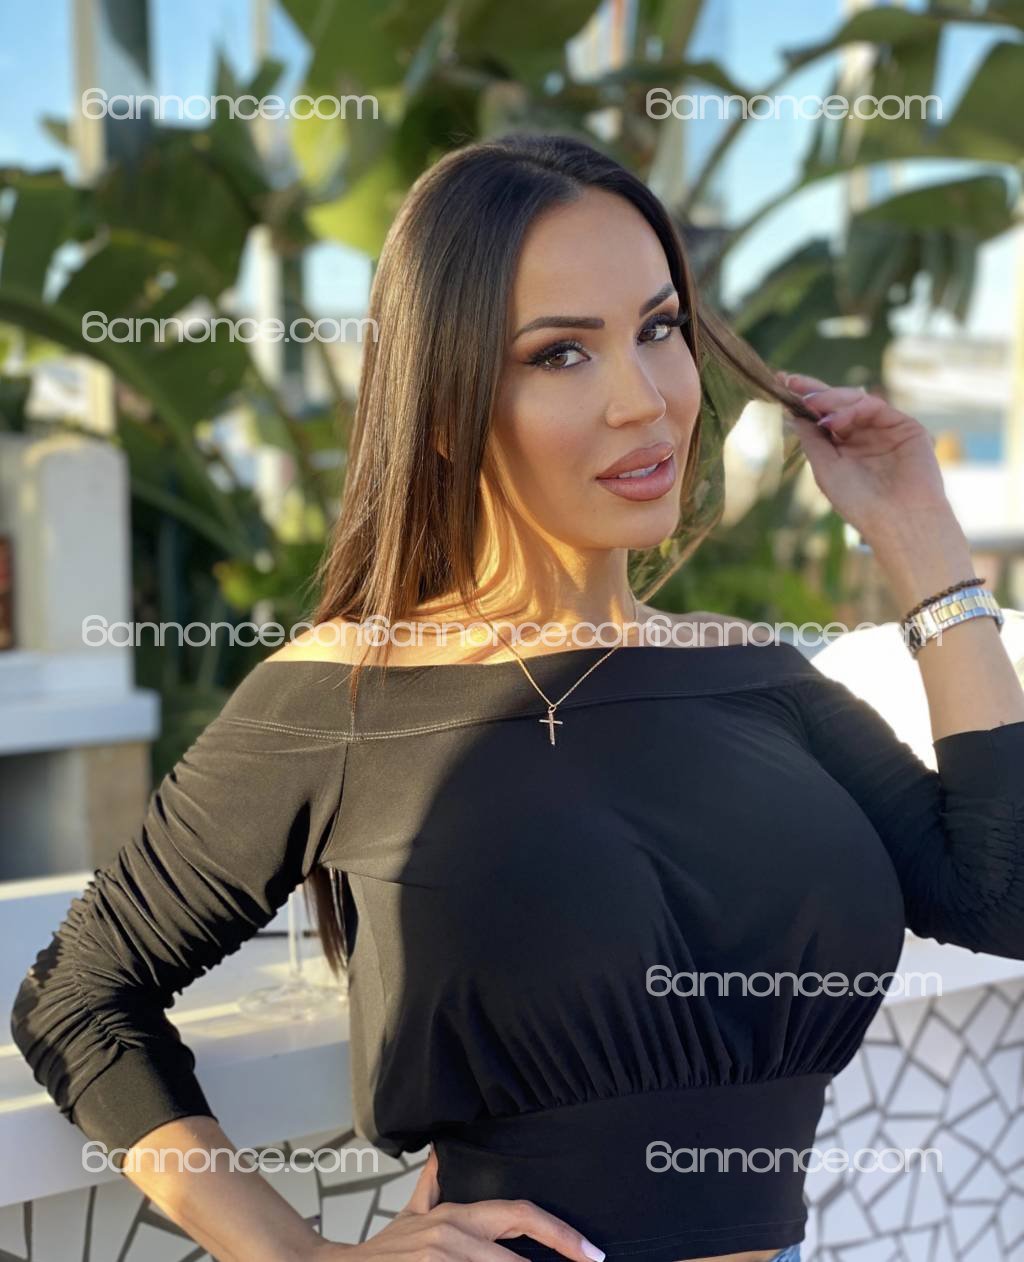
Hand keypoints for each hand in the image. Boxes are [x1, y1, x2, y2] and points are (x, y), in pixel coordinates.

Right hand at [307, 1145, 603, 1261]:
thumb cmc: (383, 1253)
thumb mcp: (411, 1212)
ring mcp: (438, 1261)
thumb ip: (432, 1184)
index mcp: (457, 1216)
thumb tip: (440, 1156)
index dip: (562, 1233)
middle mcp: (451, 1237)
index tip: (592, 1253)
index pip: (521, 1215)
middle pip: (516, 1258)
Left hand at [776, 371, 953, 543]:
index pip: (823, 418)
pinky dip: (852, 409)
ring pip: (855, 401)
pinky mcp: (905, 427)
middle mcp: (864, 436)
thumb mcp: (825, 468)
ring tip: (812, 405)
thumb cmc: (859, 502)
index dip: (804, 402)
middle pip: (838, 404)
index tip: (782, 383)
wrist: (897, 519)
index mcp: (845, 448)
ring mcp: (885, 430)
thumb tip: (794, 415)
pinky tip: (834, 421)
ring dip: (830, 399)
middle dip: (814, 391)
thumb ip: (813, 440)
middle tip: (791, 382)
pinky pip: (875, 407)